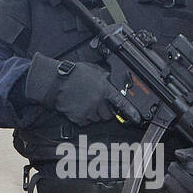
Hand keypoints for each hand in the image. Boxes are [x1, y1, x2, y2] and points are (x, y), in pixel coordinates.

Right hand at [25, 57, 140, 125]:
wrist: (56, 82)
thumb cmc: (72, 74)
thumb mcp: (93, 70)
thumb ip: (104, 76)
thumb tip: (110, 79)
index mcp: (103, 89)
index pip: (121, 102)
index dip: (131, 112)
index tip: (137, 118)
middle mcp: (98, 101)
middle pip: (108, 114)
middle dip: (105, 110)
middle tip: (96, 102)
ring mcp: (89, 111)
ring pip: (97, 119)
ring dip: (94, 114)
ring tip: (84, 102)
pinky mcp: (79, 118)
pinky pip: (86, 122)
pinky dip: (83, 117)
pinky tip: (78, 106)